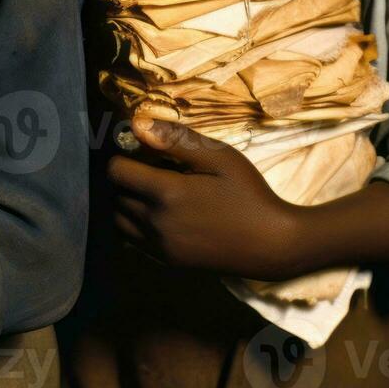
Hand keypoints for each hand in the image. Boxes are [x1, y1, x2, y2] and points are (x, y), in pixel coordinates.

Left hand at [107, 116, 302, 279]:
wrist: (272, 244)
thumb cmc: (248, 194)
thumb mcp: (219, 157)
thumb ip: (176, 140)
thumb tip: (137, 124)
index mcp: (167, 194)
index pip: (116, 172)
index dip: (123, 157)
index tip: (140, 152)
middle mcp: (156, 223)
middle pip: (116, 196)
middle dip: (127, 180)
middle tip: (152, 170)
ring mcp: (161, 247)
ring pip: (121, 222)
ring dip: (128, 205)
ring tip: (154, 193)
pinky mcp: (169, 262)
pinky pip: (135, 242)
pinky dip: (138, 226)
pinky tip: (164, 216)